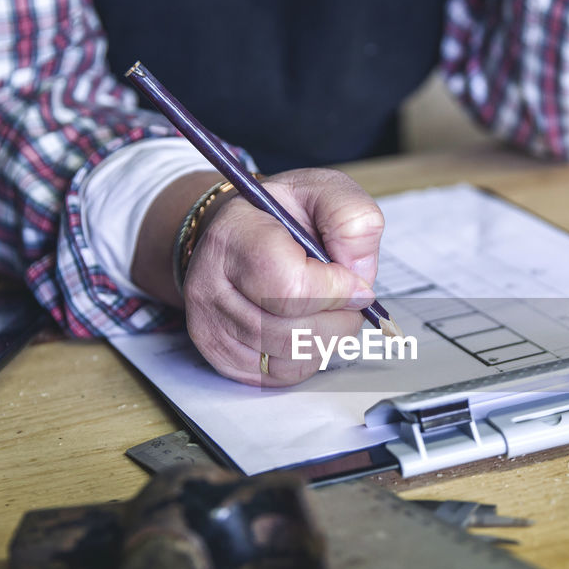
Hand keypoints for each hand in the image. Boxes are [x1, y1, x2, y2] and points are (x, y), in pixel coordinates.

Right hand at [180, 168, 383, 385]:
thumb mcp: (321, 192)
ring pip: (290, 358)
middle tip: (349, 299)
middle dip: (339, 319)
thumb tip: (359, 273)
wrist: (239, 234)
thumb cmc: (280, 216)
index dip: (336, 290)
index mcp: (233, 237)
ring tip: (331, 310)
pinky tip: (310, 328)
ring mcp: (210, 328)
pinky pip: (281, 376)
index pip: (289, 286)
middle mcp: (210, 287)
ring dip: (328, 339)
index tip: (355, 281)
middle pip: (292, 331)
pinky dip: (309, 357)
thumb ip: (350, 217)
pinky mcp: (222, 358)